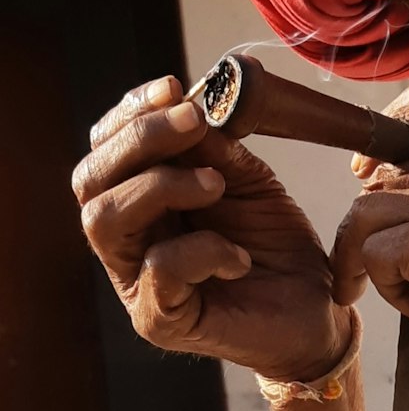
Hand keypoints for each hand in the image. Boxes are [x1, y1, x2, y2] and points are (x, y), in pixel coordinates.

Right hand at [73, 75, 351, 382]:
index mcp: (139, 203)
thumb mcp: (248, 183)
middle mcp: (126, 242)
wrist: (316, 312)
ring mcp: (136, 283)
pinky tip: (239, 255)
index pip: (103, 152)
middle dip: (139, 140)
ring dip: (162, 186)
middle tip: (193, 122)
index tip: (174, 89)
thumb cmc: (276, 248)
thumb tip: (186, 109)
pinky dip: (203, 249)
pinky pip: (159, 268)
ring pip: (106, 220)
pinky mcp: (160, 320)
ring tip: (216, 184)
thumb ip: (213, 150)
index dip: (129, 115)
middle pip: (90, 182)